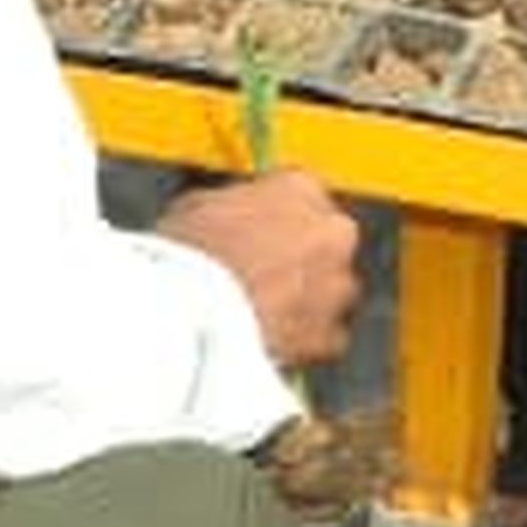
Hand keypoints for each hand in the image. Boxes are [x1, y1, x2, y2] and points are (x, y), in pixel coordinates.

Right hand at [157, 172, 364, 373]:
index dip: (279, 217)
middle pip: (326, 242)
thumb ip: (234, 207)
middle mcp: (332, 232)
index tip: (265, 230)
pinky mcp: (331, 333)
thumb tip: (230, 219)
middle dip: (301, 258)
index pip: (303, 194)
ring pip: (330, 292)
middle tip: (262, 274)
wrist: (188, 314)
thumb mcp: (198, 206)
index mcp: (300, 188)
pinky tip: (269, 337)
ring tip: (262, 311)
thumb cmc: (188, 257)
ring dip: (305, 299)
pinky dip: (303, 339)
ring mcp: (337, 285)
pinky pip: (324, 335)